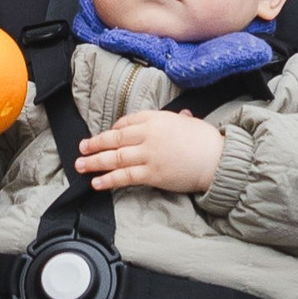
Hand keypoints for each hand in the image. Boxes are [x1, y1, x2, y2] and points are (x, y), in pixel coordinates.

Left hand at [75, 109, 225, 194]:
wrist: (217, 159)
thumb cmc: (206, 140)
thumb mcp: (190, 122)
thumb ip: (180, 119)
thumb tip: (182, 115)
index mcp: (156, 118)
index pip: (126, 122)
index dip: (112, 130)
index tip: (105, 136)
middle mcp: (148, 134)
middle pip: (114, 139)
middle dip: (95, 144)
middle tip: (81, 149)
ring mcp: (148, 155)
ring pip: (115, 158)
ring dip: (95, 162)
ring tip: (81, 166)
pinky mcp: (152, 174)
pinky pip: (125, 177)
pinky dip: (109, 179)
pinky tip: (97, 183)